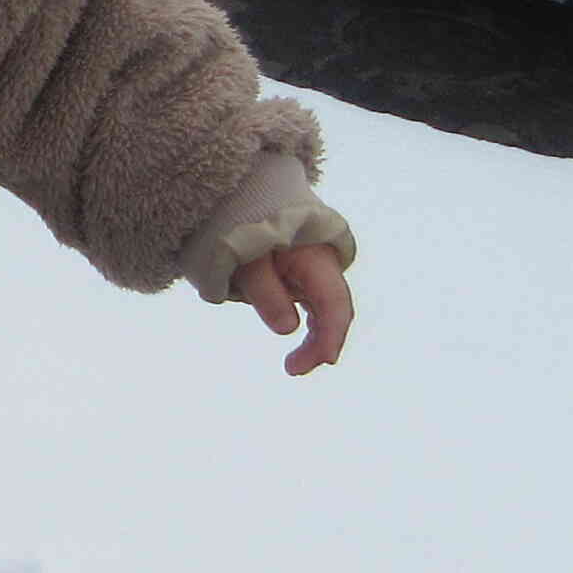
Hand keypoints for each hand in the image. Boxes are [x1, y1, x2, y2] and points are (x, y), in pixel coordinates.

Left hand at [235, 241, 351, 374]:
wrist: (239, 203)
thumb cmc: (240, 229)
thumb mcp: (245, 260)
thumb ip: (266, 293)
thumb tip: (288, 330)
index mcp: (315, 257)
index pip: (333, 303)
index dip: (331, 335)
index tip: (322, 361)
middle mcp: (323, 265)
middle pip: (333, 309)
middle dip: (321, 342)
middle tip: (293, 369)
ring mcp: (315, 271)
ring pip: (325, 309)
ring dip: (315, 337)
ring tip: (294, 365)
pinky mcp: (303, 275)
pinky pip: (313, 304)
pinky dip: (308, 325)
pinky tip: (301, 347)